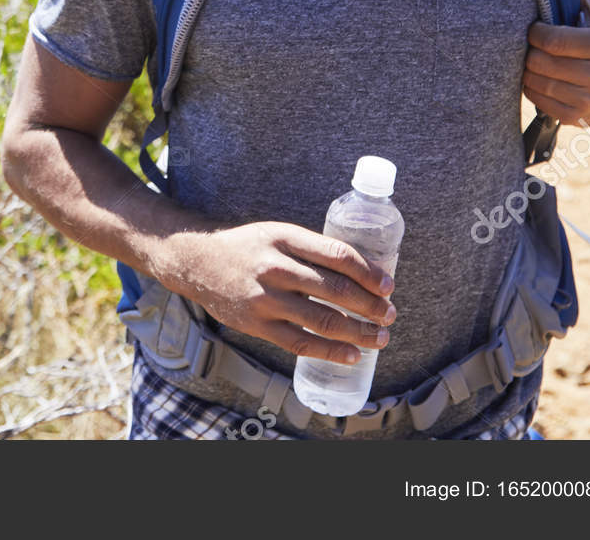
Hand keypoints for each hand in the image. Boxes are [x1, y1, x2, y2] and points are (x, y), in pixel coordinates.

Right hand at [154, 221, 395, 363]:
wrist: (198, 262)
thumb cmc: (248, 247)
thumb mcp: (279, 234)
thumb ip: (313, 250)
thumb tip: (361, 272)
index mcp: (286, 239)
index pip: (338, 255)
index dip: (369, 273)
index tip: (389, 285)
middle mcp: (277, 267)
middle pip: (336, 290)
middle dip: (371, 306)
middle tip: (390, 314)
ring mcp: (266, 299)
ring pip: (323, 320)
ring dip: (358, 332)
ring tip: (379, 337)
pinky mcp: (258, 324)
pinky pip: (301, 342)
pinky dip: (331, 351)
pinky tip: (352, 355)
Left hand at [524, 0, 589, 125]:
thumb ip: (581, 2)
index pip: (555, 41)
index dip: (536, 33)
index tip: (534, 30)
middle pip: (543, 63)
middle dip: (530, 52)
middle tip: (529, 47)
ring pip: (539, 83)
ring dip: (528, 71)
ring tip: (531, 61)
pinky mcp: (579, 118)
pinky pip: (540, 103)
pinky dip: (532, 89)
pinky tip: (537, 79)